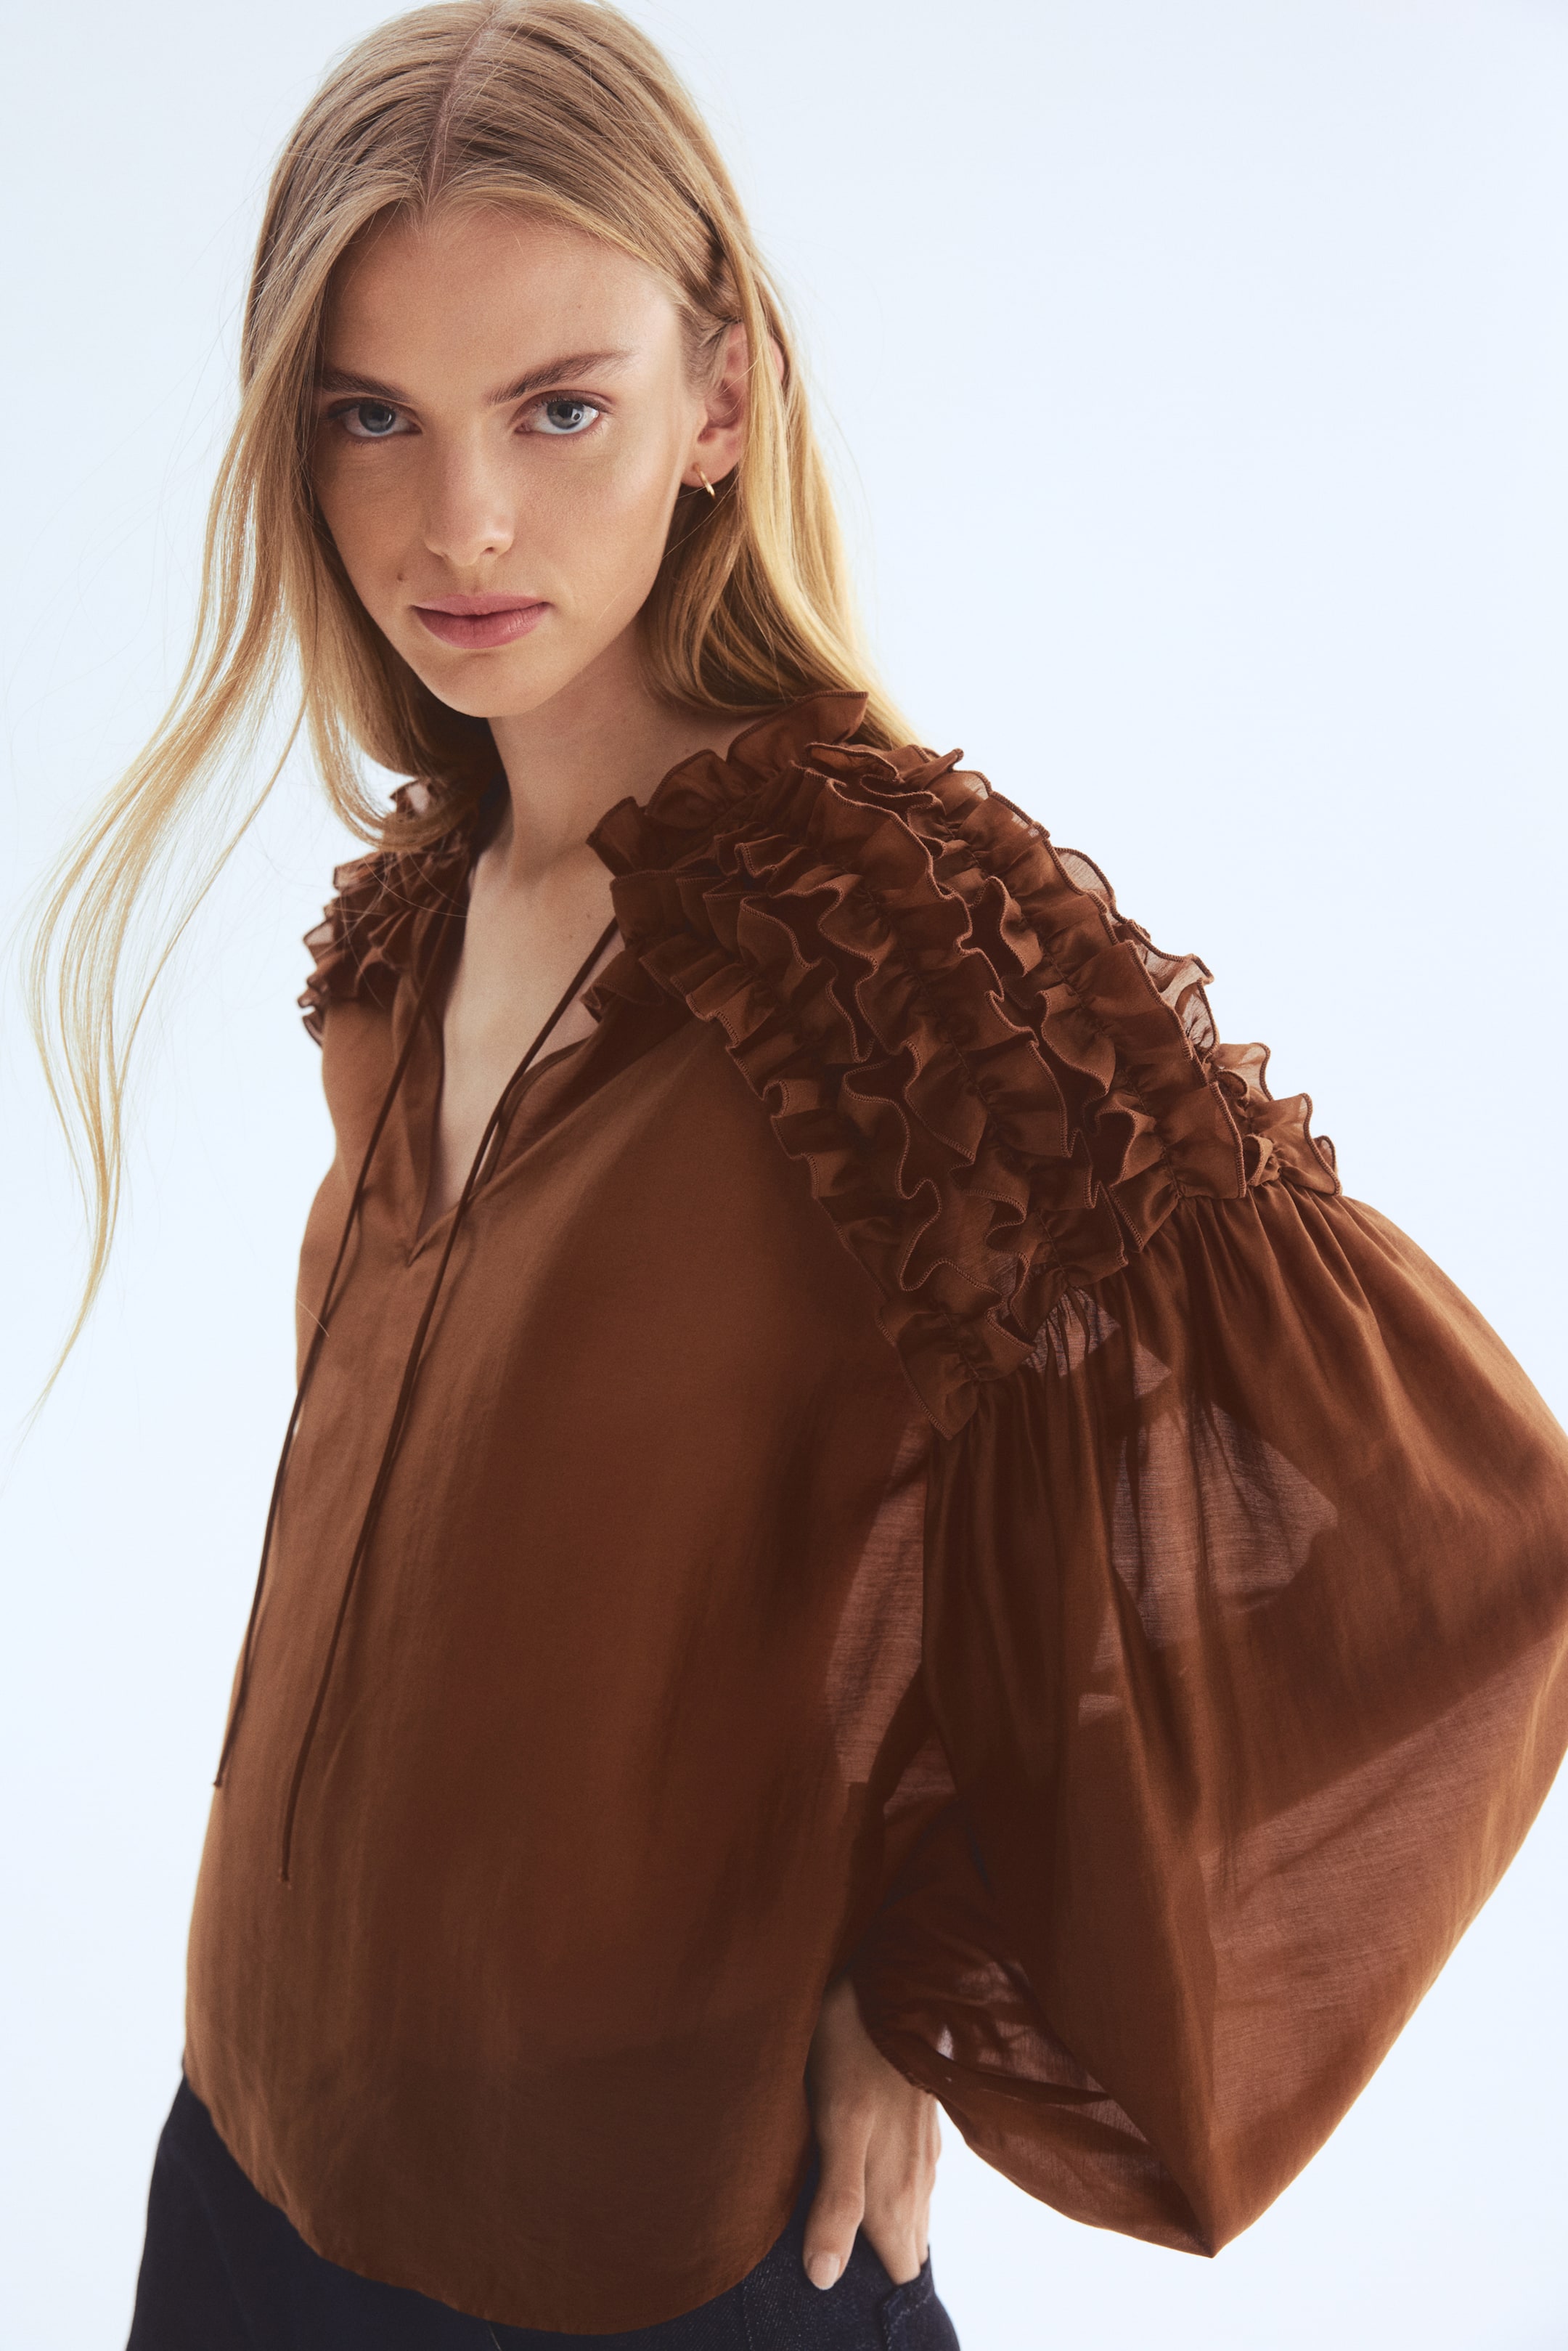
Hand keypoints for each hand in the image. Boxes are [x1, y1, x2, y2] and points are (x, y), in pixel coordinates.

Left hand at [803, 1973, 940, 2290]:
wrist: (894, 1981)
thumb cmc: (854, 2049)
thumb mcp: (836, 2125)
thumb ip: (837, 2203)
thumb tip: (824, 2279)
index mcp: (896, 2191)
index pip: (901, 2270)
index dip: (875, 2287)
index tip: (842, 2291)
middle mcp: (918, 2178)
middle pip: (909, 2247)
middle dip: (882, 2264)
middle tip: (842, 2260)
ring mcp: (923, 2150)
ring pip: (913, 2213)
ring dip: (888, 2230)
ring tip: (852, 2234)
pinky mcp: (921, 2123)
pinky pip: (914, 2179)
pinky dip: (894, 2195)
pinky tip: (870, 2182)